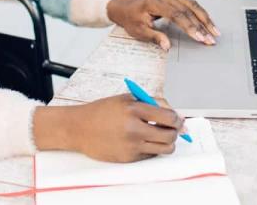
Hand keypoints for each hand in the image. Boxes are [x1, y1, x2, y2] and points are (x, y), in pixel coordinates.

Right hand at [34, 95, 183, 162]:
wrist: (79, 128)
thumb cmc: (102, 112)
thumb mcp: (126, 99)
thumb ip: (150, 104)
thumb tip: (174, 115)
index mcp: (133, 109)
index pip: (169, 117)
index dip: (177, 118)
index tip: (177, 119)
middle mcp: (133, 128)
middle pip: (170, 135)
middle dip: (175, 132)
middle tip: (172, 129)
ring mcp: (131, 145)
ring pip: (165, 149)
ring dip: (167, 143)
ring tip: (161, 136)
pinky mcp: (128, 158)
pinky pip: (150, 155)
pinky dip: (152, 148)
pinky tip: (142, 141)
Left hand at [106, 0, 219, 50]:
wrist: (126, 7)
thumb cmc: (131, 20)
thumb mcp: (139, 31)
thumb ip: (154, 37)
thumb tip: (168, 46)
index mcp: (153, 3)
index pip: (176, 15)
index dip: (189, 26)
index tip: (199, 37)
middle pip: (187, 10)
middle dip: (201, 26)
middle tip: (211, 39)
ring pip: (192, 5)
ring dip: (205, 19)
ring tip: (215, 32)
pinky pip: (190, 4)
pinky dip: (201, 14)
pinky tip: (208, 23)